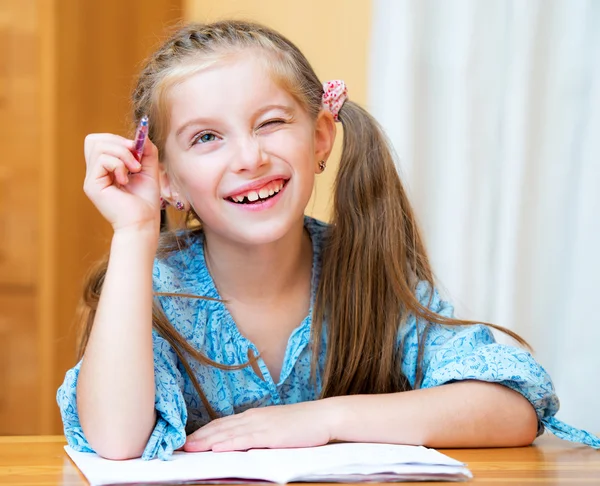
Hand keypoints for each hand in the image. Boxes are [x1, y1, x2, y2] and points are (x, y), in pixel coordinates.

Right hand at [83, 133, 160, 232]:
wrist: (143, 222)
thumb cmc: (146, 201)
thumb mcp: (149, 169)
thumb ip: (146, 150)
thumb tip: (141, 134)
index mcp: (105, 168)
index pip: (99, 141)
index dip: (117, 139)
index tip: (137, 150)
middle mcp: (95, 172)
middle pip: (94, 139)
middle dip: (119, 142)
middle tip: (136, 159)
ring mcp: (91, 179)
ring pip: (98, 146)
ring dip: (122, 154)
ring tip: (134, 170)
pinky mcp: (92, 185)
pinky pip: (102, 160)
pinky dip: (118, 165)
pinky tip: (125, 180)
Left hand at [184, 400, 336, 451]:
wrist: (323, 416)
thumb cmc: (302, 424)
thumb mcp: (276, 426)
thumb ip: (258, 432)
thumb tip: (242, 441)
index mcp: (254, 416)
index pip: (223, 423)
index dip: (204, 432)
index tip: (188, 440)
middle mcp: (253, 418)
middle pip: (220, 427)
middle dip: (198, 437)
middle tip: (178, 446)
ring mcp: (261, 425)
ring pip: (228, 433)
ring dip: (206, 441)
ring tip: (189, 448)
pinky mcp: (270, 435)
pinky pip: (245, 440)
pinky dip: (228, 443)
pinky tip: (216, 448)